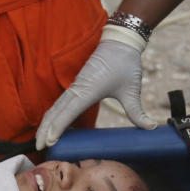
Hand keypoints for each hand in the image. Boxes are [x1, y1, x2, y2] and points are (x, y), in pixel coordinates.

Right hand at [36, 27, 154, 149]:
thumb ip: (137, 111)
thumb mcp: (131, 89)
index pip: (67, 113)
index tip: (49, 142)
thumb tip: (150, 128)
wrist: (120, 41)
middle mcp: (77, 89)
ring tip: (41, 141)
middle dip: (44, 130)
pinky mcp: (76, 86)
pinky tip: (52, 126)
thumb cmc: (124, 63)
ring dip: (46, 124)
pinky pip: (59, 103)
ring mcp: (75, 87)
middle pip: (54, 112)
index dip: (56, 128)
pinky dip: (53, 116)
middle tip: (39, 149)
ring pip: (54, 108)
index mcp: (87, 90)